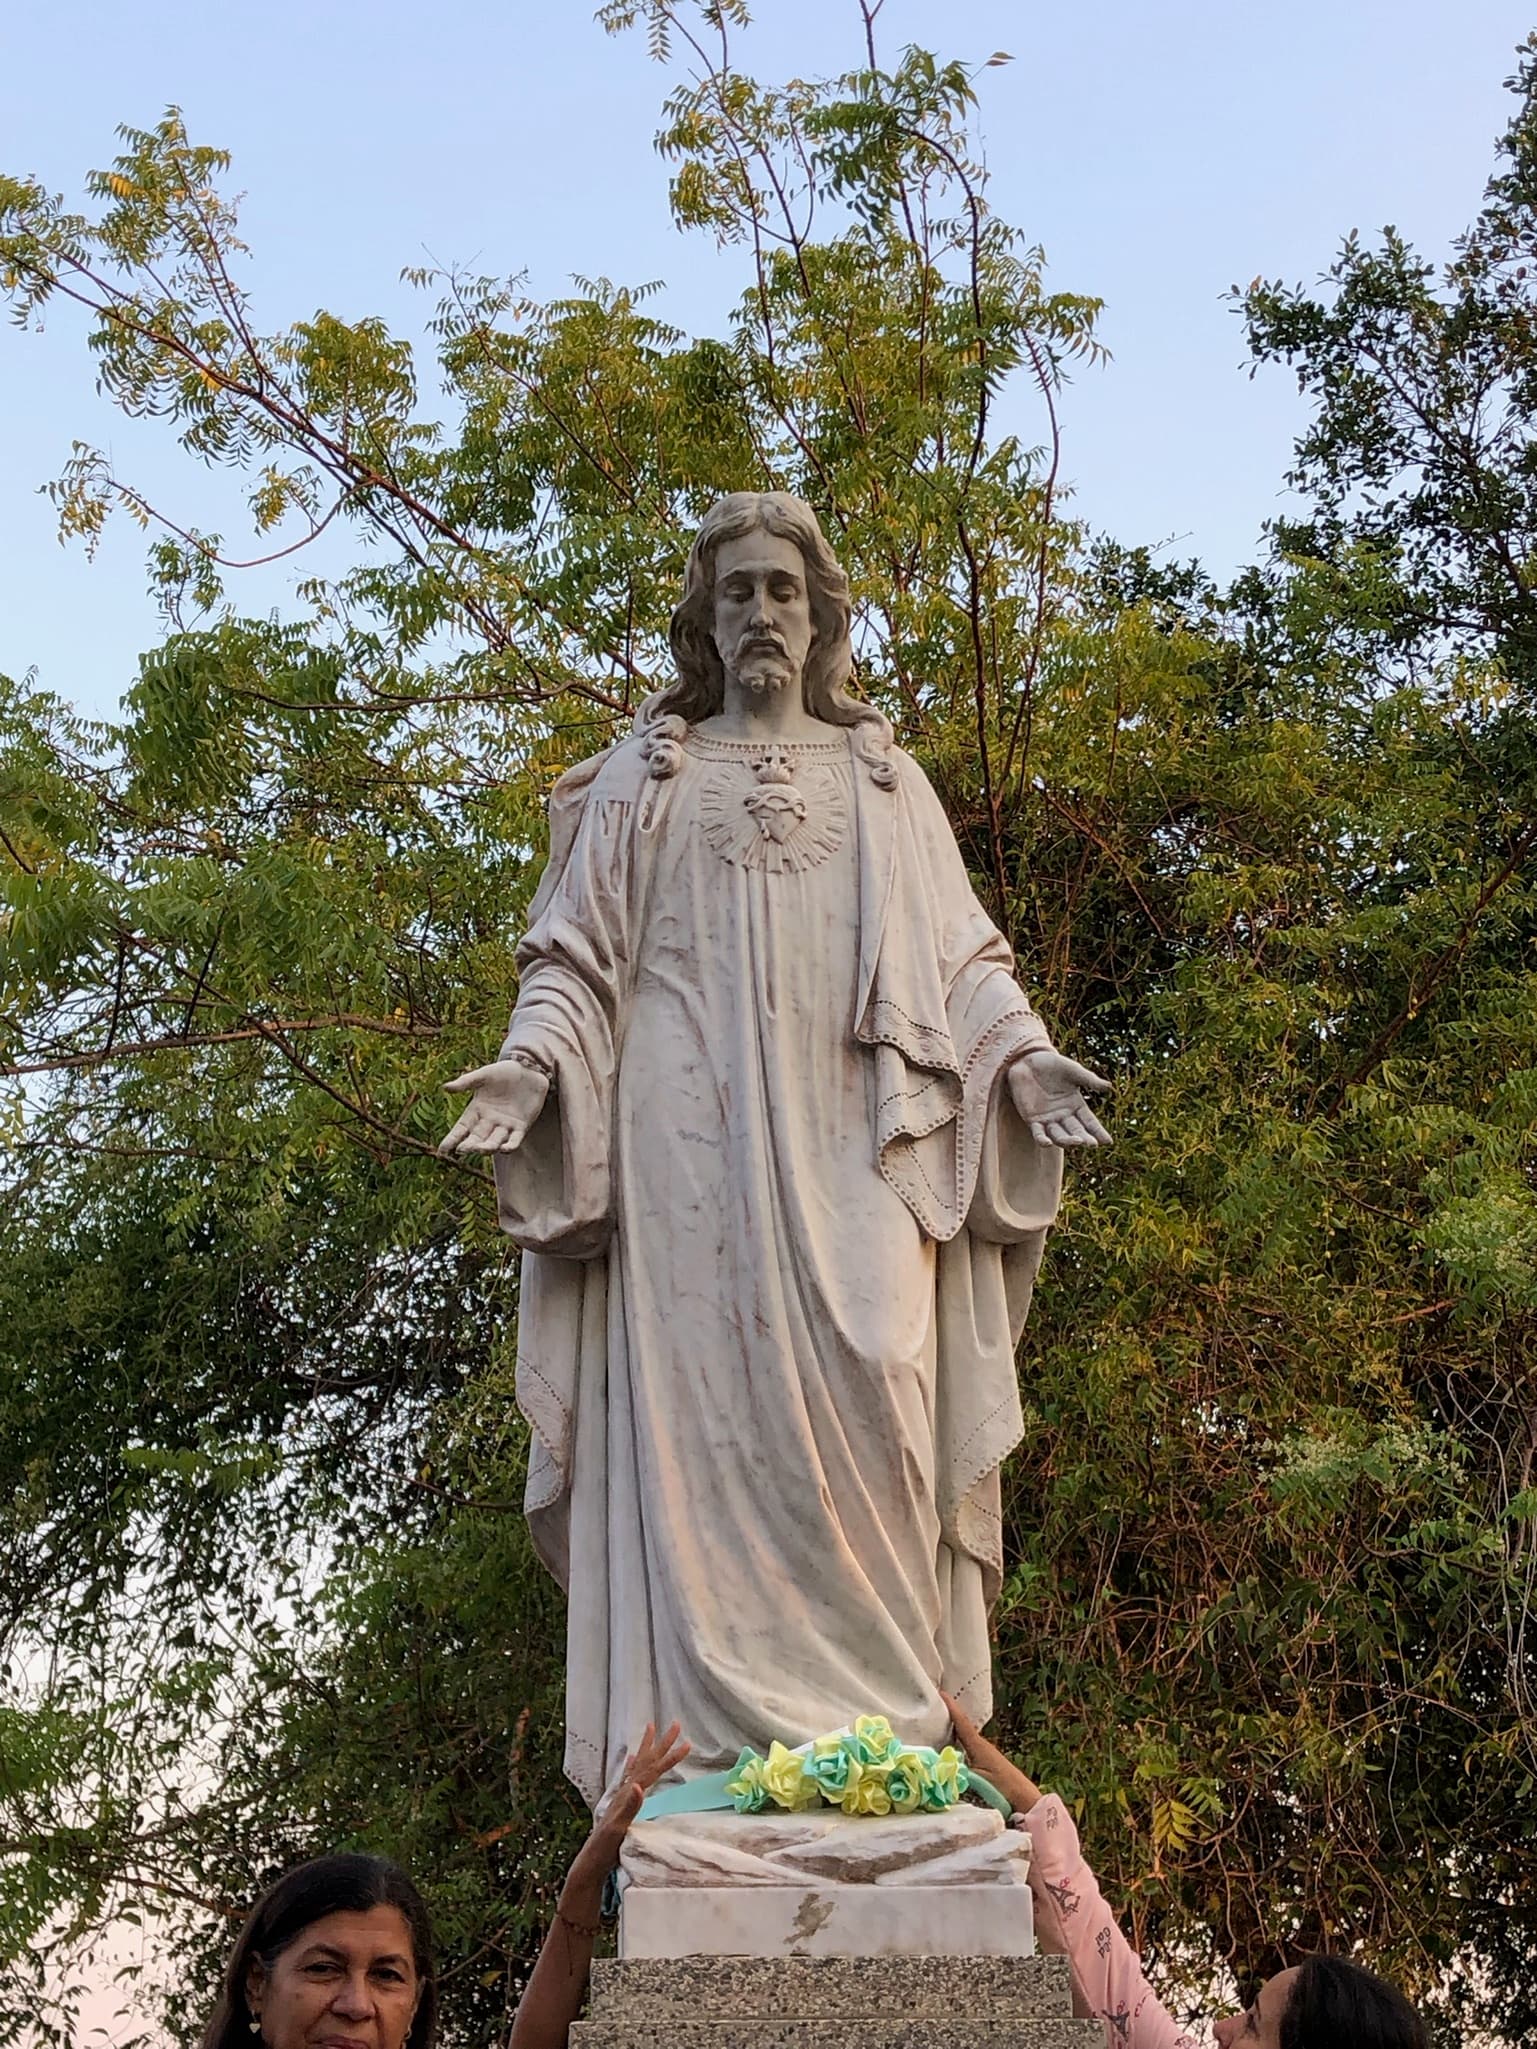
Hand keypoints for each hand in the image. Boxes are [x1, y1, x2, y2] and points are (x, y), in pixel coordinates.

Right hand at [438, 1057, 550, 1155]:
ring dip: (488, 1147)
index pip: (461, 1129)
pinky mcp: (522, 1126)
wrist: (529, 1069)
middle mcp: (489, 1121)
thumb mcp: (483, 1075)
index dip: (452, 1139)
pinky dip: (510, 1146)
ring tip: (482, 1149)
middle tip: (462, 1150)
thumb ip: (465, 1082)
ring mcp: (505, 1125)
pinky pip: (515, 1140)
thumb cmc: (504, 1071)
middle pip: (476, 1138)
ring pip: (494, 1142)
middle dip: (469, 1145)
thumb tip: (444, 1087)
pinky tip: (504, 1149)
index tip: (442, 1150)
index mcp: (476, 1110)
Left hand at [564, 1721, 691, 1897]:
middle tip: (676, 1724)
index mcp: (628, 1794)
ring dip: (647, 1748)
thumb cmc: (604, 1848)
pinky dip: (633, 1765)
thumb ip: (629, 1807)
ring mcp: (622, 1797)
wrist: (590, 1862)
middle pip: (647, 1761)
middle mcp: (625, 1791)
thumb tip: (639, 1784)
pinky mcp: (620, 1805)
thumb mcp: (617, 1829)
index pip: (652, 1771)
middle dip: (662, 1743)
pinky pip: (629, 1777)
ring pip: (639, 1765)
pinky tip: (631, 1760)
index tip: (687, 1743)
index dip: (669, 1757)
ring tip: (651, 1727)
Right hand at [941, 1691, 1042, 1815]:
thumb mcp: (976, 1779)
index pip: (961, 1722)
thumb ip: (956, 1770)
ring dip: (953, 1729)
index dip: (951, 1708)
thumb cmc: (1002, 1787)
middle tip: (933, 1706)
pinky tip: (952, 1749)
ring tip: (937, 1725)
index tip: (940, 1694)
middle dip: (949, 1716)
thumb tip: (938, 1764)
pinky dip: (958, 1743)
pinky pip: (968, 1747)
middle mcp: (981, 1746)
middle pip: (962, 1726)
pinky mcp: (987, 1763)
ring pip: (964, 1737)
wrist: (1023, 1798)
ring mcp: (985, 1754)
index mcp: (977, 1745)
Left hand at [1007, 1048, 1111, 1148]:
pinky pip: (1038, 1133)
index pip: (1090, 1122)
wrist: (1027, 1060)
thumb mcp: (1073, 1071)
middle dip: (1085, 1138)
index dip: (1098, 1132)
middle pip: (1076, 1131)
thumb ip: (1089, 1080)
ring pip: (1059, 1136)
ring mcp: (1048, 1119)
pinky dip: (1042, 1139)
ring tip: (1077, 1142)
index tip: (1108, 1141)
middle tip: (1092, 1144)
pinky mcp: (1032, 1119)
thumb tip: (1109, 1087)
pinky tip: (1048, 1143)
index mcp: (1076, 1105)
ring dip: (1067, 1141)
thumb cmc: (1052, 1064)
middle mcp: (1064, 1116)